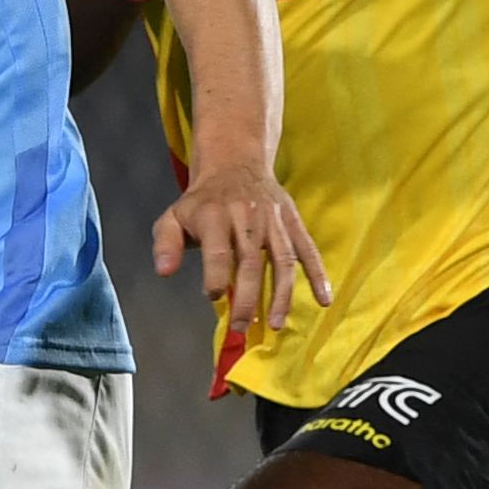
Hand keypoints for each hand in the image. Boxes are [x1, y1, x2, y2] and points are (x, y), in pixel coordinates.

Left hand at [153, 160, 332, 342]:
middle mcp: (247, 217)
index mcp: (215, 216)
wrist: (235, 163)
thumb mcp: (174, 216)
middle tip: (242, 326)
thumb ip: (166, 244)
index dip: (217, 277)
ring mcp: (274, 220)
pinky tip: (324, 299)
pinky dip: (319, 275)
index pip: (218, 252)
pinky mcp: (292, 222)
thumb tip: (164, 272)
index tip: (214, 296)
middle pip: (251, 262)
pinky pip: (307, 250)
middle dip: (248, 298)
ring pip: (282, 260)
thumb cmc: (202, 201)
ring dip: (282, 295)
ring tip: (277, 324)